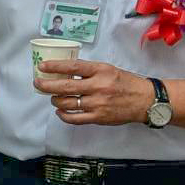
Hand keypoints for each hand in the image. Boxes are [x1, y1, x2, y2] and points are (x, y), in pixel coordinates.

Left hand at [35, 60, 155, 126]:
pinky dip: (63, 115)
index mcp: (101, 71)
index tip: (42, 66)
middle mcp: (98, 86)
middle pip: (66, 87)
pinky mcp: (99, 118)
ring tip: (53, 97)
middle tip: (38, 83)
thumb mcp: (108, 69)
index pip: (73, 67)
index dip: (55, 66)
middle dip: (47, 85)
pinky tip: (60, 111)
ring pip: (67, 103)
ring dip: (55, 100)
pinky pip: (74, 118)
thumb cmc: (125, 83)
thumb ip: (89, 71)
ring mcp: (98, 103)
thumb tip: (64, 71)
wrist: (145, 100)